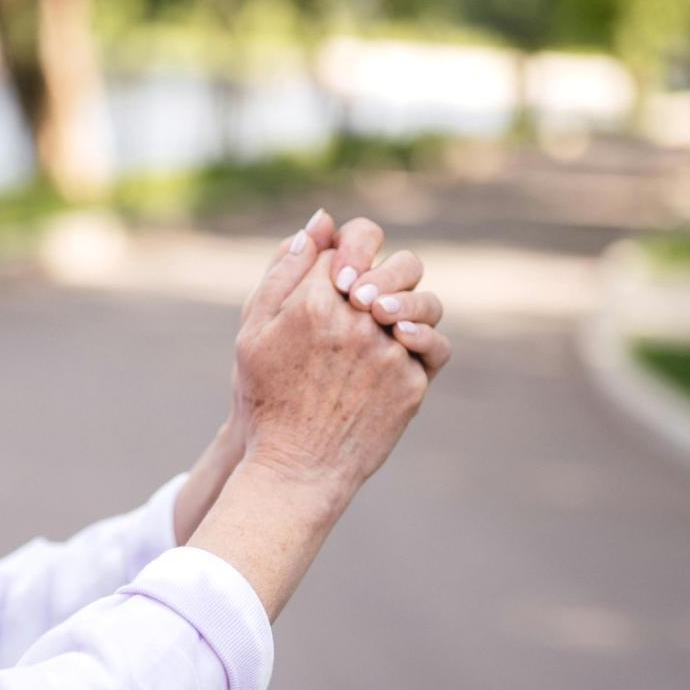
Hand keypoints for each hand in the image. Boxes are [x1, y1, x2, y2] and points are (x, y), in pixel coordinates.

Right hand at [179, 210, 450, 540]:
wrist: (295, 466)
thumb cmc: (266, 396)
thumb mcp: (254, 329)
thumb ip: (283, 271)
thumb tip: (318, 224)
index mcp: (314, 299)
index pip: (354, 239)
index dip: (353, 245)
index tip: (344, 267)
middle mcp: (357, 319)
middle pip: (395, 264)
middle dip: (383, 270)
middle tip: (363, 293)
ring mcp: (389, 351)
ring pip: (423, 302)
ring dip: (407, 303)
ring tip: (382, 320)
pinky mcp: (412, 382)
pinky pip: (434, 346)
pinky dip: (422, 340)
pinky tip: (399, 345)